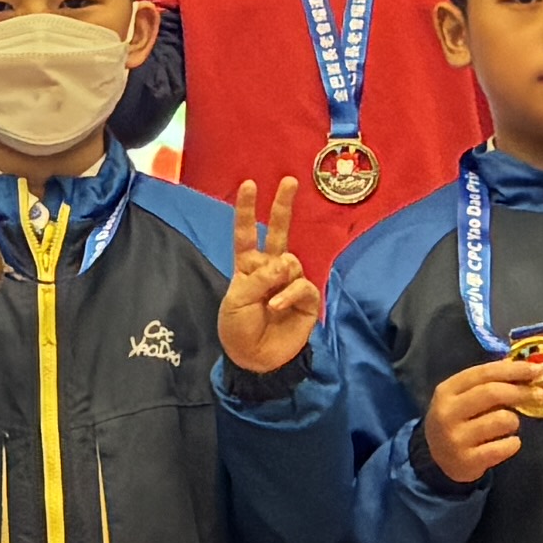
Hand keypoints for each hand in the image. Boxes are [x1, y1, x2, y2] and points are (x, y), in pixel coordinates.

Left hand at [218, 179, 326, 374]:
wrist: (256, 361)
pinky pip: (302, 285)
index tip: (249, 185)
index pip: (247, 233)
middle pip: (279, 232)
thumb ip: (257, 278)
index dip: (247, 210)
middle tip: (289, 180)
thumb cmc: (239, 330)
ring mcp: (289, 283)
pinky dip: (289, 294)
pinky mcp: (306, 300)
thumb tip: (284, 264)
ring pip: (291, 261)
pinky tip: (278, 306)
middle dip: (283, 206)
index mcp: (248, 267)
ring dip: (279, 277)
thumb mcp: (236, 301)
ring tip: (270, 302)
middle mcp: (270, 270)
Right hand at [420, 358, 536, 487]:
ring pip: (502, 420)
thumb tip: (529, 369)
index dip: (515, 369)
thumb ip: (490, 382)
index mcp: (446, 391)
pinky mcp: (467, 461)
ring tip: (507, 426)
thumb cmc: (459, 420)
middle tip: (540, 394)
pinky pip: (504, 447)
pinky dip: (512, 443)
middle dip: (521, 391)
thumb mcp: (464, 397)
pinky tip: (505, 443)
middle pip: (492, 393)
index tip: (539, 369)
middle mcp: (447, 413)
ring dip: (513, 421)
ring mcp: (455, 438)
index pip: (484, 373)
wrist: (437, 459)